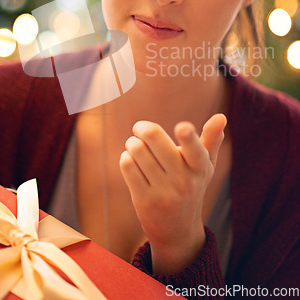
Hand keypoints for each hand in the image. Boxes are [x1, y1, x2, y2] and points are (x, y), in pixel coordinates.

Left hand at [119, 113, 226, 273]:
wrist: (178, 232)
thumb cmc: (191, 188)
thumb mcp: (204, 167)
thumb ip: (211, 140)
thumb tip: (221, 116)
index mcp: (200, 167)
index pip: (196, 150)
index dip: (188, 137)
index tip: (183, 127)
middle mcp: (184, 180)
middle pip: (153, 137)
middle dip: (142, 128)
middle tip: (140, 128)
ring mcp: (164, 192)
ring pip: (136, 149)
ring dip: (132, 143)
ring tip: (136, 146)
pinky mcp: (144, 200)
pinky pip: (127, 165)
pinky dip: (126, 158)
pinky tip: (131, 162)